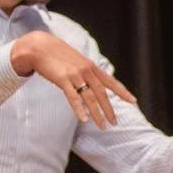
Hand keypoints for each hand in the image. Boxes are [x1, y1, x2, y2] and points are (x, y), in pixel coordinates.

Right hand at [11, 31, 135, 128]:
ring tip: (103, 126)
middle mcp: (86, 71)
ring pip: (90, 98)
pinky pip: (73, 97)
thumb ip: (86, 72)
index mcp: (91, 67)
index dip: (123, 92)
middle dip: (109, 109)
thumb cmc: (57, 55)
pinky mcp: (62, 79)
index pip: (111, 81)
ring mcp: (75, 75)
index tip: (133, 101)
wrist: (38, 46)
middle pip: (101, 93)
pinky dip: (79, 109)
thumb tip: (93, 82)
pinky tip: (84, 119)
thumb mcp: (76, 61)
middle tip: (114, 123)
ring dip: (97, 114)